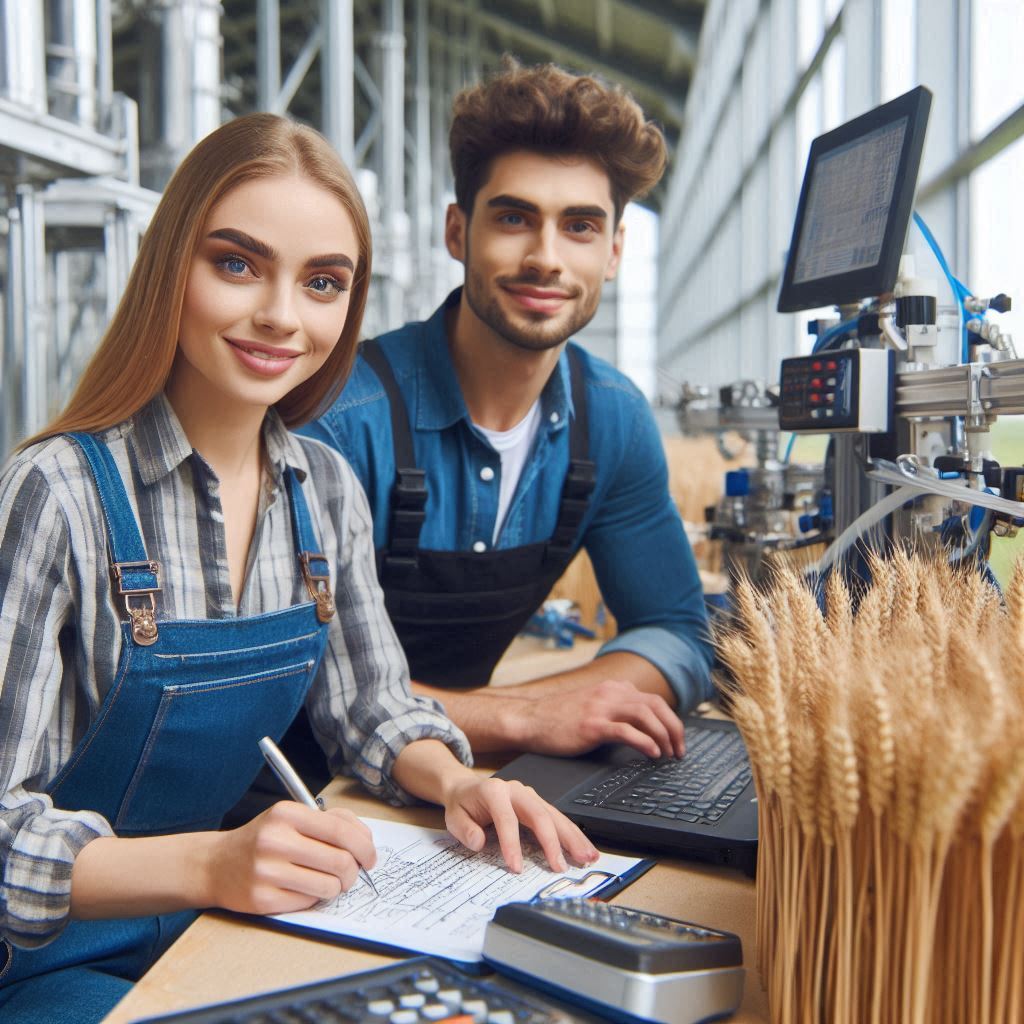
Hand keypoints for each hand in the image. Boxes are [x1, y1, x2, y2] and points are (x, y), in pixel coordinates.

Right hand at [204, 801, 375, 914]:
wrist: (215, 865)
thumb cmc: (264, 839)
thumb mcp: (292, 817)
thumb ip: (331, 821)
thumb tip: (366, 840)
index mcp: (287, 814)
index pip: (340, 830)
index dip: (365, 846)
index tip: (371, 857)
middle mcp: (275, 840)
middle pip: (340, 861)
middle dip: (354, 872)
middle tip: (351, 874)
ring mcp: (266, 871)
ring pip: (328, 886)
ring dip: (335, 888)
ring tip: (326, 882)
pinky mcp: (262, 899)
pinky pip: (308, 902)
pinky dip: (314, 898)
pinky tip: (302, 889)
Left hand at [442, 775, 599, 873]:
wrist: (467, 789)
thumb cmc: (463, 805)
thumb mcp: (454, 818)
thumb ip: (465, 830)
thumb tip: (478, 841)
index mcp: (494, 791)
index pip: (507, 818)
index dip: (512, 843)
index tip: (516, 867)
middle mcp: (517, 790)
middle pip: (540, 814)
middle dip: (554, 842)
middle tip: (562, 867)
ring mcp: (530, 796)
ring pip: (555, 816)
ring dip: (572, 838)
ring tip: (587, 857)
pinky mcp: (538, 804)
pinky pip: (557, 819)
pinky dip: (571, 834)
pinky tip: (583, 848)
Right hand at [514, 679, 684, 758]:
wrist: (530, 720)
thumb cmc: (560, 719)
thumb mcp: (593, 705)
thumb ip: (615, 709)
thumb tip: (642, 727)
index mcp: (613, 689)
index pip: (654, 701)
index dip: (671, 721)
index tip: (676, 740)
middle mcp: (610, 693)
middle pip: (656, 706)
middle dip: (674, 729)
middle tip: (679, 751)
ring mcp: (601, 707)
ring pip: (646, 715)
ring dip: (664, 736)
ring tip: (668, 754)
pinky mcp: (592, 725)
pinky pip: (626, 731)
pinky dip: (644, 742)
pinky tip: (652, 754)